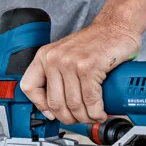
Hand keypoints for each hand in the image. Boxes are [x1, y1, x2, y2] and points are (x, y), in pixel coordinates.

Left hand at [19, 21, 139, 124]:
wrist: (116, 27)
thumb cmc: (95, 42)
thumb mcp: (66, 55)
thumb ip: (57, 76)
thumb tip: (53, 108)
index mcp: (45, 56)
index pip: (29, 87)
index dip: (40, 105)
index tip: (52, 113)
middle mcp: (54, 58)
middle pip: (55, 103)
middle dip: (69, 118)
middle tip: (80, 119)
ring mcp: (71, 62)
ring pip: (74, 104)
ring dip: (86, 117)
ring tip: (93, 116)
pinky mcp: (89, 67)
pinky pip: (90, 99)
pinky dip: (97, 111)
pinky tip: (100, 112)